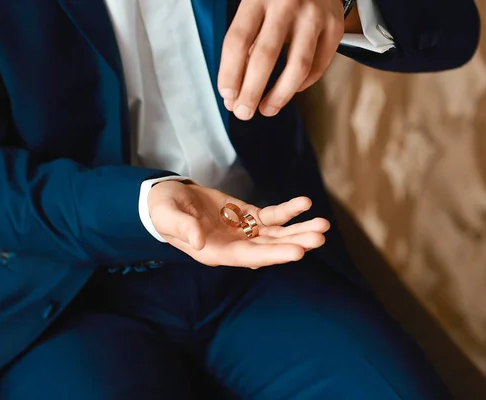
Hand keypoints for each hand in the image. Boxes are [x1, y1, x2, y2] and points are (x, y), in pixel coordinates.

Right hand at [148, 181, 329, 267]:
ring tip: (323, 225)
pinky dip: (287, 211)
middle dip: (295, 242)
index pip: (248, 256)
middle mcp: (233, 246)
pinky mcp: (245, 216)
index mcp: (215, 252)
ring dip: (298, 230)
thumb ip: (182, 228)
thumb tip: (199, 241)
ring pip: (275, 234)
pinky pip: (270, 216)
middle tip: (319, 237)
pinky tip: (304, 203)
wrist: (165, 198)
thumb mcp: (167, 216)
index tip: (298, 252)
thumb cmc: (162, 210)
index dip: (273, 255)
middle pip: (269, 248)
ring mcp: (241, 232)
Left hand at [218, 0, 344, 119]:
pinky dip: (301, 84)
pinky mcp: (335, 26)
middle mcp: (287, 3)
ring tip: (267, 110)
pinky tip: (289, 90)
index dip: (229, 73)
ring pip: (297, 66)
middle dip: (251, 91)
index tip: (227, 96)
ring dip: (279, 95)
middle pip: (265, 56)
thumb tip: (235, 91)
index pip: (238, 40)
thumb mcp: (255, 5)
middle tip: (243, 113)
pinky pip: (318, 66)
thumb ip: (246, 41)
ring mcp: (314, 15)